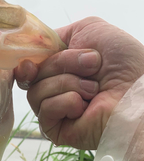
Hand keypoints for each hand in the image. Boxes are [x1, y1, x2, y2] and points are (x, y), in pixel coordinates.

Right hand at [15, 17, 143, 148]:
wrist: (138, 91)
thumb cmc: (125, 62)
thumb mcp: (90, 30)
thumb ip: (57, 34)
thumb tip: (33, 48)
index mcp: (61, 68)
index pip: (30, 64)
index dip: (27, 61)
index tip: (31, 61)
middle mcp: (55, 89)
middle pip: (31, 75)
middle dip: (63, 65)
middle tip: (93, 67)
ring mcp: (55, 110)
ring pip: (35, 92)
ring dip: (68, 83)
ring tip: (94, 89)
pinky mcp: (56, 130)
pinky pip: (44, 111)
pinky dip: (66, 102)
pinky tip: (84, 106)